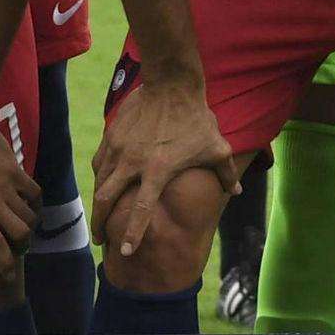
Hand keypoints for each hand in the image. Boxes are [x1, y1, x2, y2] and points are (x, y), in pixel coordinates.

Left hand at [0, 106, 34, 270]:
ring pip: (28, 215)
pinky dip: (35, 202)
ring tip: (23, 226)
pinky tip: (31, 203)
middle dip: (21, 246)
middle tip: (18, 247)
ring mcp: (4, 186)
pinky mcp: (14, 171)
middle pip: (19, 234)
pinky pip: (34, 192)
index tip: (6, 277)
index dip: (3, 264)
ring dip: (28, 225)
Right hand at [88, 68, 229, 262]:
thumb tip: (236, 191)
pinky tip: (102, 184)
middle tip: (101, 240)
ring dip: (98, 203)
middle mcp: (133, 162)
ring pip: (100, 182)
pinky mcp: (111, 135)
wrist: (171, 83)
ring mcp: (119, 148)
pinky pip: (100, 163)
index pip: (141, 209)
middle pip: (106, 199)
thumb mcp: (216, 147)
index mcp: (157, 170)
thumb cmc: (196, 117)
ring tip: (99, 216)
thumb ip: (225, 173)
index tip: (126, 252)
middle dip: (101, 223)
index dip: (133, 233)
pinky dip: (100, 177)